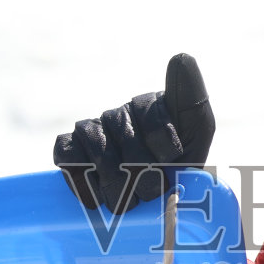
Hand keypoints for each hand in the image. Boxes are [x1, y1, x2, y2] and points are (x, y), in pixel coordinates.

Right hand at [52, 52, 214, 212]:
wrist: (151, 207)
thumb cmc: (177, 172)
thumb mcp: (196, 138)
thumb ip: (192, 102)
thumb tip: (181, 56)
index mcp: (150, 106)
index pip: (151, 113)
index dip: (164, 143)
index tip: (173, 159)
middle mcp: (120, 114)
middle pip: (126, 139)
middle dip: (144, 175)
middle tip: (153, 193)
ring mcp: (93, 130)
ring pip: (99, 152)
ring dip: (117, 187)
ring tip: (129, 203)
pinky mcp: (70, 148)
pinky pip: (67, 156)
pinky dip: (81, 182)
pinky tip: (95, 200)